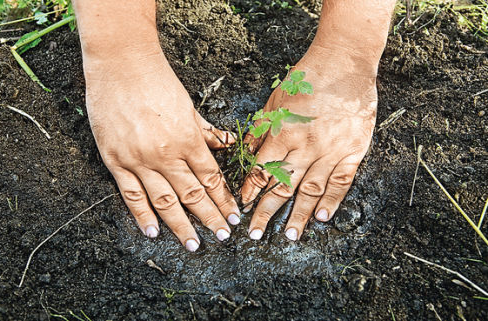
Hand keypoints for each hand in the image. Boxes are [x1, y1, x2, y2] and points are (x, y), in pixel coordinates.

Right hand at [84, 51, 239, 250]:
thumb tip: (227, 142)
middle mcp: (167, 155)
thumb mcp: (189, 105)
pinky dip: (142, 215)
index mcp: (188, 140)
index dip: (225, 200)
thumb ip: (206, 131)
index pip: (212, 178)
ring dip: (182, 226)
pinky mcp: (116, 161)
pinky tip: (153, 232)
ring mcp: (140, 160)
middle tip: (223, 236)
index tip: (234, 215)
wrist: (120, 65)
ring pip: (166, 201)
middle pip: (194, 195)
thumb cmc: (157, 81)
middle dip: (211, 218)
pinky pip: (131, 194)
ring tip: (194, 244)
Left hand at [241, 46, 377, 240]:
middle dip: (267, 212)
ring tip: (290, 235)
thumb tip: (244, 153)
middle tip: (257, 234)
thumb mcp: (274, 100)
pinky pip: (341, 180)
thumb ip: (260, 130)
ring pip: (311, 189)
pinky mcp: (353, 150)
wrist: (344, 63)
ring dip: (299, 215)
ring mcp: (331, 150)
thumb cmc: (306, 78)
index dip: (250, 191)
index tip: (242, 207)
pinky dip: (332, 200)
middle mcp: (305, 146)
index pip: (262, 169)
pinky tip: (323, 217)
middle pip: (283, 186)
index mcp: (283, 132)